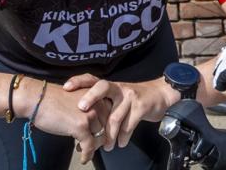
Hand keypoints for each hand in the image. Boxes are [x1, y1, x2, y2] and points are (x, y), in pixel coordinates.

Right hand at [25, 81, 110, 163]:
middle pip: (107, 128)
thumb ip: (90, 109)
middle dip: (100, 139)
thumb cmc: (53, 99)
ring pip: (100, 138)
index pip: (111, 115)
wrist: (37, 99)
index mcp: (98, 95)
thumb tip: (96, 126)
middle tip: (92, 146)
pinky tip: (83, 158)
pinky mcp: (81, 126)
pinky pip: (89, 146)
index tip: (101, 137)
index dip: (106, 128)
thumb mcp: (78, 99)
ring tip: (83, 150)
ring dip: (93, 148)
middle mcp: (98, 103)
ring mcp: (90, 115)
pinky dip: (87, 155)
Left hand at [64, 73, 179, 150]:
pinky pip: (128, 125)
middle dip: (90, 97)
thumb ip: (103, 107)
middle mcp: (118, 88)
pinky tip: (121, 143)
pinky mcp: (140, 106)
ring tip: (105, 146)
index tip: (66, 87)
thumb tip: (82, 126)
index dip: (79, 81)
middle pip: (102, 88)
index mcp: (110, 86)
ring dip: (108, 135)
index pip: (92, 79)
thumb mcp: (117, 98)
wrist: (159, 95)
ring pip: (115, 116)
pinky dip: (123, 137)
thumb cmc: (132, 100)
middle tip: (81, 108)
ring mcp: (130, 96)